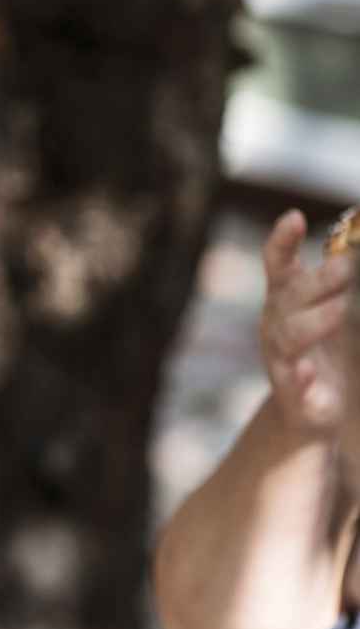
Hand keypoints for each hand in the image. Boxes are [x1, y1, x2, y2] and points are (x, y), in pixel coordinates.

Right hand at [260, 209, 353, 438]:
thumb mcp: (330, 307)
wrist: (311, 411)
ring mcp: (281, 360)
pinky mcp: (294, 395)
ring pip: (290, 337)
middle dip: (317, 280)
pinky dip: (299, 378)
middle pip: (289, 297)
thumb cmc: (324, 349)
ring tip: (340, 310)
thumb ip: (337, 279)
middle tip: (347, 266)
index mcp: (285, 300)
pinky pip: (293, 386)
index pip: (277, 264)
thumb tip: (352, 249)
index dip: (282, 241)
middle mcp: (276, 325)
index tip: (294, 217)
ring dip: (315, 322)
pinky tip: (309, 372)